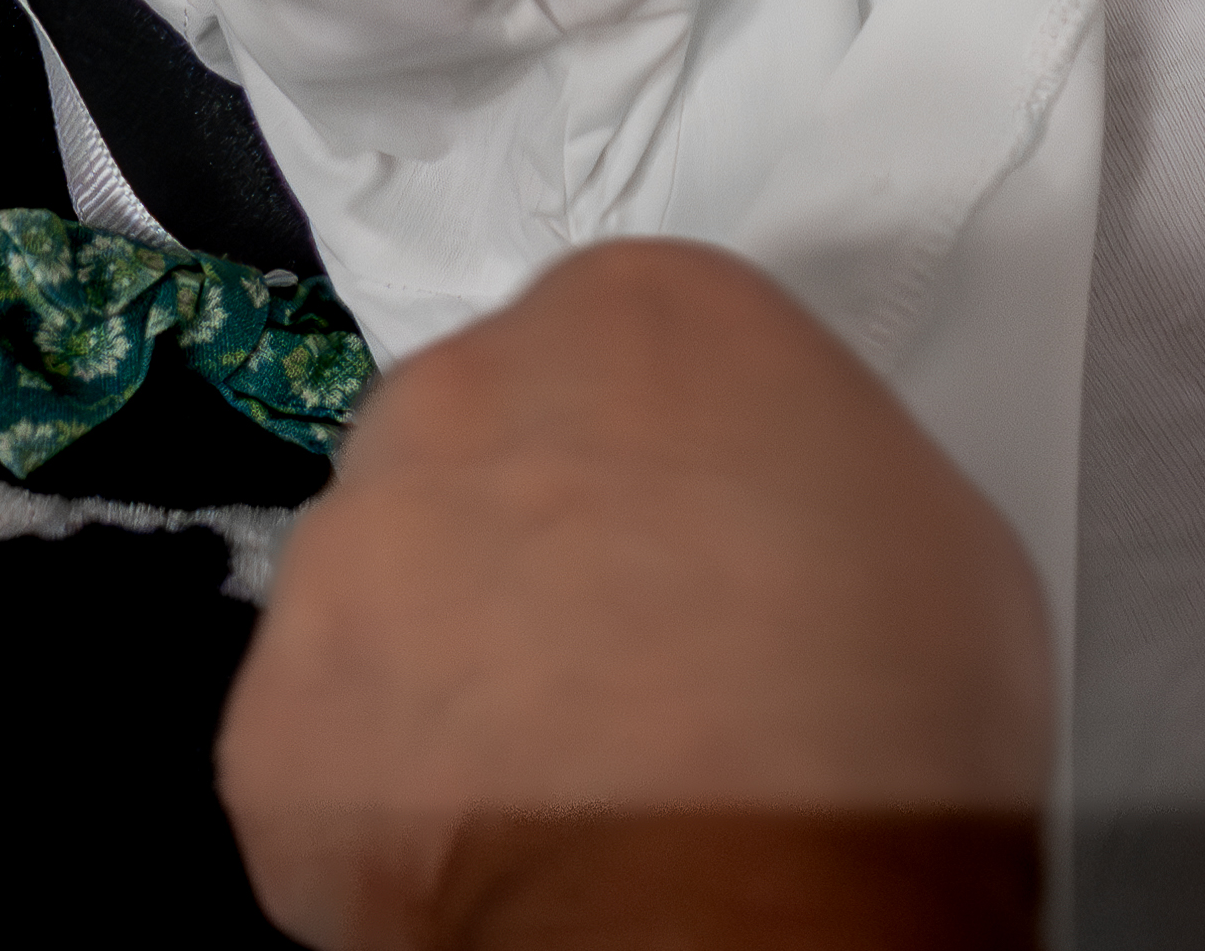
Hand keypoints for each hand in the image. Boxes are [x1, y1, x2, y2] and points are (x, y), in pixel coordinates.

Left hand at [216, 241, 1049, 949]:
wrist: (745, 915)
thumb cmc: (874, 727)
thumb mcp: (931, 524)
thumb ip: (809, 467)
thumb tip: (774, 532)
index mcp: (642, 313)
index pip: (626, 347)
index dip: (668, 459)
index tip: (705, 540)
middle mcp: (468, 396)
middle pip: (483, 444)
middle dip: (535, 535)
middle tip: (634, 653)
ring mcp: (348, 553)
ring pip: (388, 586)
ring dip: (454, 655)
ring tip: (569, 766)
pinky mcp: (273, 721)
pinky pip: (328, 740)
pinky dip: (394, 792)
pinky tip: (499, 839)